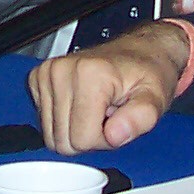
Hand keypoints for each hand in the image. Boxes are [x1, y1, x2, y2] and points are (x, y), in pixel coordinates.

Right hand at [28, 21, 189, 153]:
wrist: (138, 52)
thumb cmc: (146, 73)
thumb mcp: (156, 99)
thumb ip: (140, 119)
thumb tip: (114, 135)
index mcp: (90, 74)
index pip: (81, 140)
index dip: (104, 140)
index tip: (117, 121)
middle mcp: (63, 70)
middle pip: (62, 141)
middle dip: (88, 137)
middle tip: (108, 116)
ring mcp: (48, 73)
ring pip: (51, 136)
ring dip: (76, 130)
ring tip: (96, 109)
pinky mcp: (38, 78)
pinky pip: (44, 122)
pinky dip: (63, 120)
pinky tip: (81, 104)